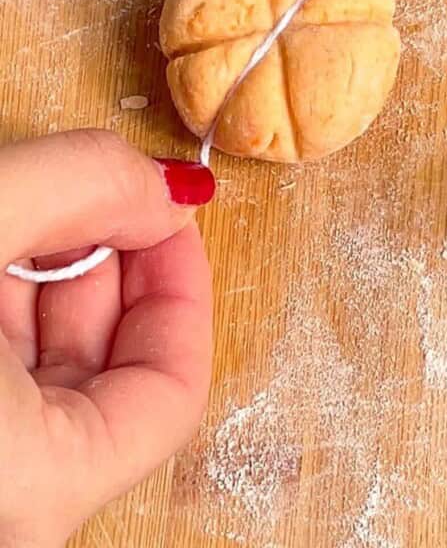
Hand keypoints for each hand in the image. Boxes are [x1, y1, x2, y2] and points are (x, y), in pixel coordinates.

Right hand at [0, 130, 214, 547]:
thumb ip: (77, 186)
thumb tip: (163, 185)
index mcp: (34, 485)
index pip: (171, 390)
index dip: (180, 285)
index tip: (168, 214)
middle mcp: (10, 508)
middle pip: (110, 374)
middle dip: (110, 265)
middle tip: (102, 196)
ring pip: (48, 376)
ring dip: (52, 279)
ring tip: (36, 212)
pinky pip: (2, 380)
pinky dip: (7, 306)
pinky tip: (0, 249)